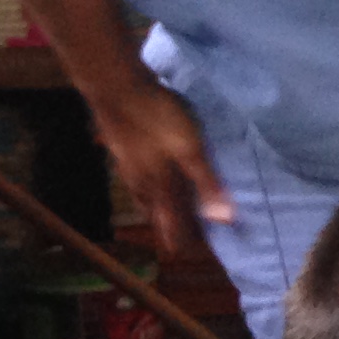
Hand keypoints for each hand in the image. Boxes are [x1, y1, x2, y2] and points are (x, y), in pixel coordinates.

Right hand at [88, 75, 230, 255]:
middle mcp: (140, 180)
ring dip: (154, 208)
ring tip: (161, 214)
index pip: (172, 222)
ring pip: (142, 195)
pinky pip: (135, 177)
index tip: (190, 253)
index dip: (182, 238)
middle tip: (178, 238)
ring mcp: (126, 162)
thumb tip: (223, 220)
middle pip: (154, 212)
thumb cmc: (157, 116)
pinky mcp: (120, 145)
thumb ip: (206, 183)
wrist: (115, 85)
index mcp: (159, 185)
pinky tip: (142, 176)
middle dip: (168, 226)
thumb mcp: (189, 149)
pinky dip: (144, 186)